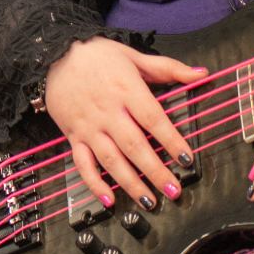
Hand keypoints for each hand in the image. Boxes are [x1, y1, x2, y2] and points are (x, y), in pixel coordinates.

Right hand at [43, 38, 206, 211]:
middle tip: (174, 190)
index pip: (152, 119)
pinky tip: (108, 199)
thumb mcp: (133, 55)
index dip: (171, 140)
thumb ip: (168, 68)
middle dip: (155, 171)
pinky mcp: (72, 135)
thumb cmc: (96, 54)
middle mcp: (107, 111)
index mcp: (125, 89)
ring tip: (150, 201)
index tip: (187, 159)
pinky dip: (94, 182)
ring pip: (110, 159)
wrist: (52, 53)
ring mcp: (89, 126)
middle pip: (134, 145)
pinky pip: (82, 163)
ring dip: (130, 183)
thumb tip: (201, 74)